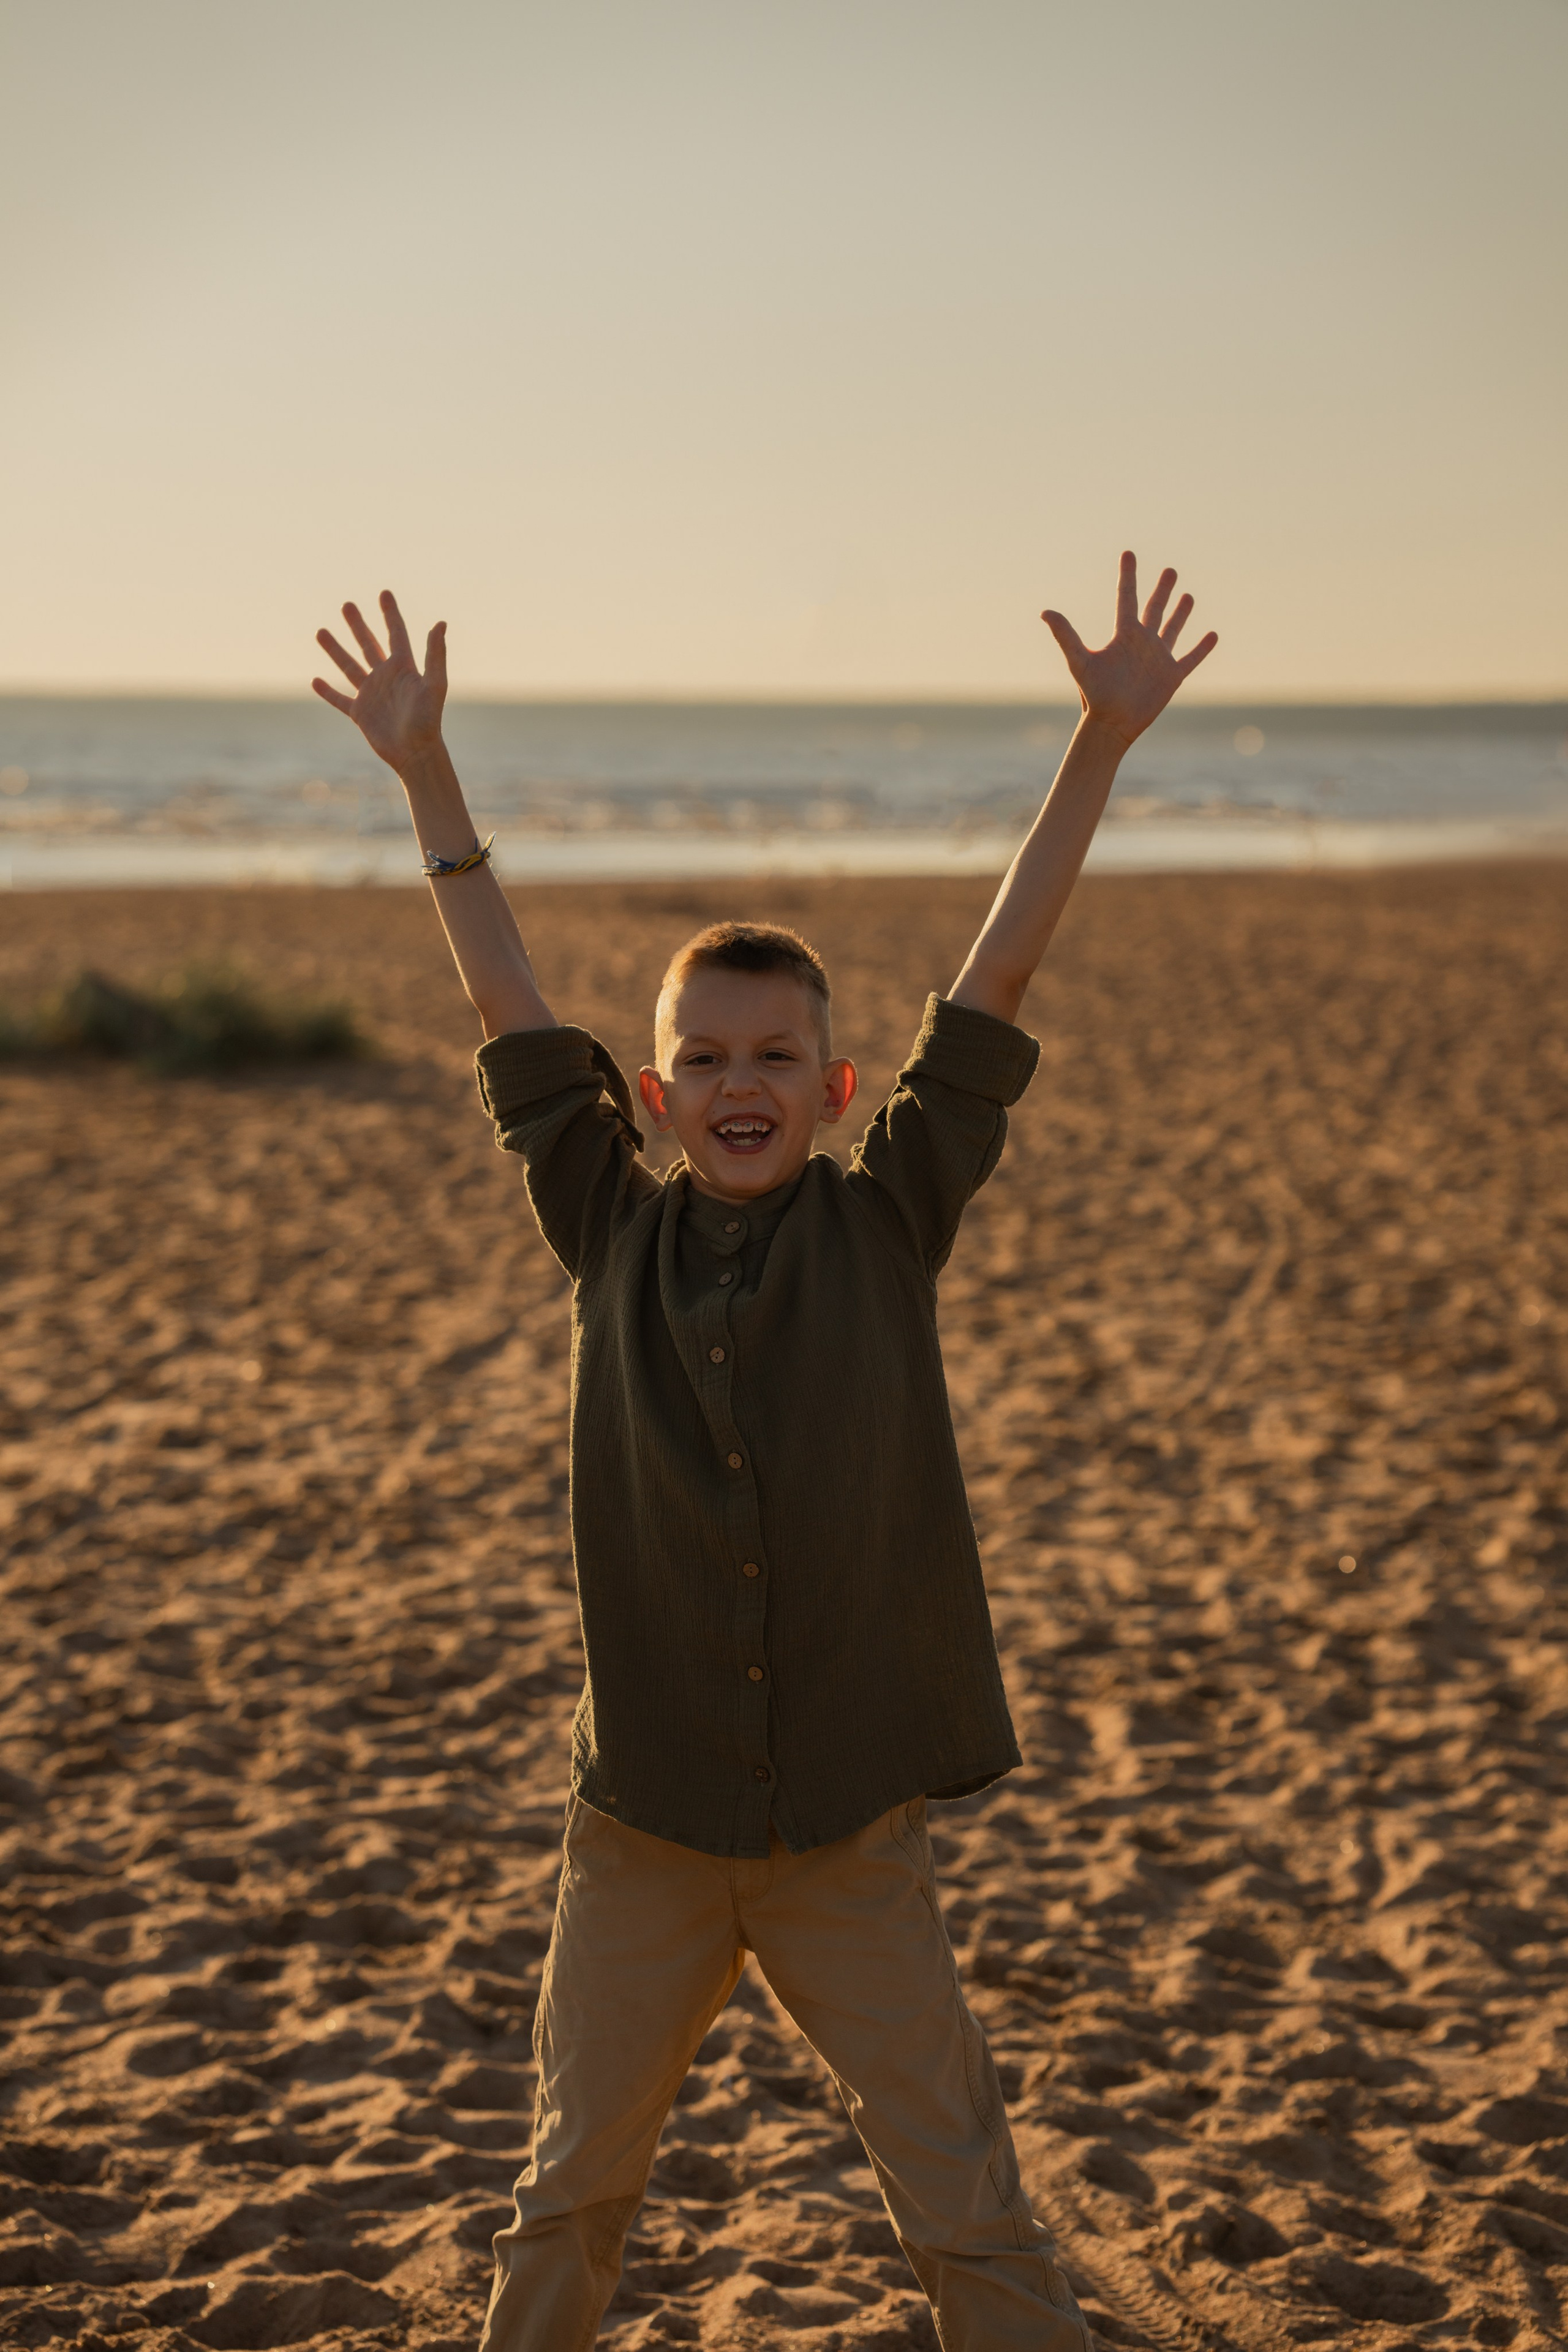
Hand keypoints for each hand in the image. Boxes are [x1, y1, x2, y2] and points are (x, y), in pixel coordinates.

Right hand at [312, 590, 447, 772]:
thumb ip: (435, 654)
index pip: (396, 633)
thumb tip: (440, 623)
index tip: (384, 593)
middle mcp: (386, 677)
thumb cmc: (429, 720)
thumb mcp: (435, 684)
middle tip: (347, 605)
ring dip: (335, 650)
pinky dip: (328, 691)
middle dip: (358, 625)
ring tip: (321, 631)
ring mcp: (371, 694)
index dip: (390, 613)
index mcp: (403, 668)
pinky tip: (315, 680)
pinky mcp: (360, 713)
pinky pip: (340, 700)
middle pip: (368, 644)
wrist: (416, 753)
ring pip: (349, 666)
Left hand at [1042, 551, 1216, 747]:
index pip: (1127, 596)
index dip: (1128, 575)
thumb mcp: (1079, 661)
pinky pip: (1190, 658)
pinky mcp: (1171, 676)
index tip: (1128, 553)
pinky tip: (1212, 635)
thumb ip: (1065, 636)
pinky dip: (1202, 648)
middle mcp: (1142, 642)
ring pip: (1172, 629)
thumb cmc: (1094, 695)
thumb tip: (1045, 612)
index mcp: (1123, 635)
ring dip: (1181, 613)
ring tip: (1188, 596)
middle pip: (1154, 609)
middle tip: (1170, 570)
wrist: (1112, 724)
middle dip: (1162, 589)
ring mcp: (1158, 658)